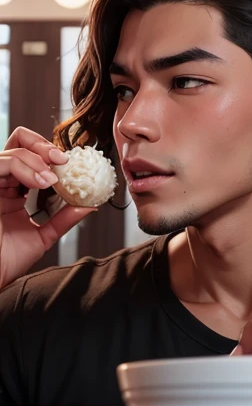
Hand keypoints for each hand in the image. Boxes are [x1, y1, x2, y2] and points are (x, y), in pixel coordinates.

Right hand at [0, 127, 94, 288]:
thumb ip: (63, 219)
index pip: (29, 158)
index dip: (49, 155)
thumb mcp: (43, 236)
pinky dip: (24, 167)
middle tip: (62, 160)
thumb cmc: (6, 262)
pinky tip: (41, 181)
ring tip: (53, 178)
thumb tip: (89, 206)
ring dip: (38, 159)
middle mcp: (1, 184)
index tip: (70, 164)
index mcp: (12, 192)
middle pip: (18, 144)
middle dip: (43, 146)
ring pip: (12, 150)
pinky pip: (2, 164)